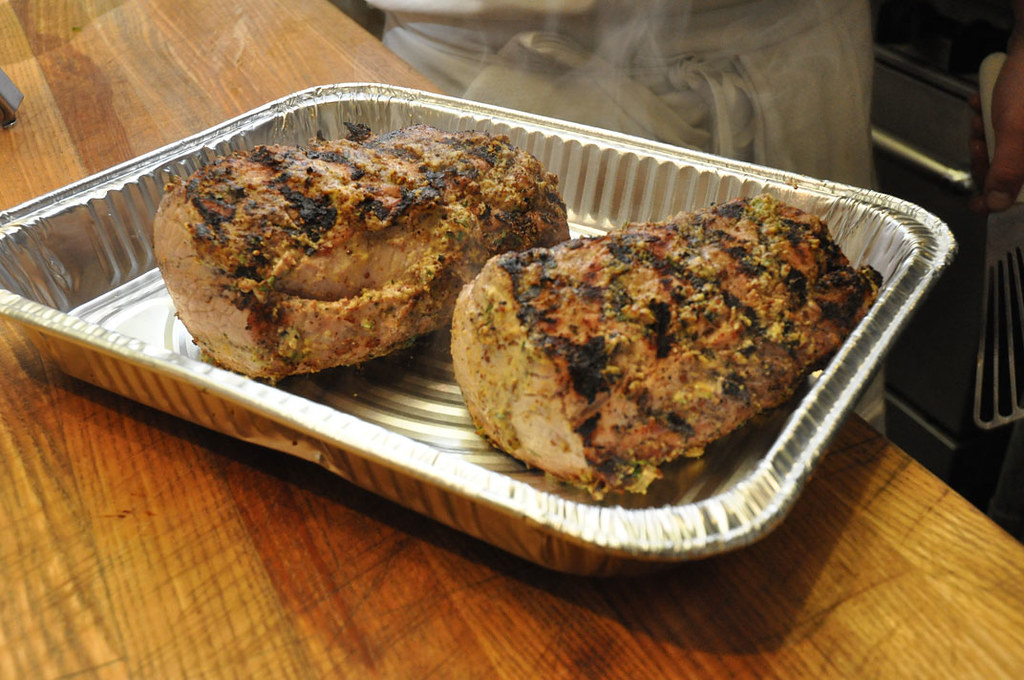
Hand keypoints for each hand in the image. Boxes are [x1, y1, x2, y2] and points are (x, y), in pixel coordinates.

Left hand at [970, 18, 1023, 213]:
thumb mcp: (1016, 132)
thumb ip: (1007, 170)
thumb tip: (997, 205)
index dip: (999, 198)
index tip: (976, 203)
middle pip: (1011, 172)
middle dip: (987, 159)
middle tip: (979, 144)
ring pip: (1003, 150)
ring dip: (985, 136)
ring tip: (982, 119)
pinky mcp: (1023, 115)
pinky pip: (1004, 128)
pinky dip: (988, 119)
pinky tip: (982, 105)